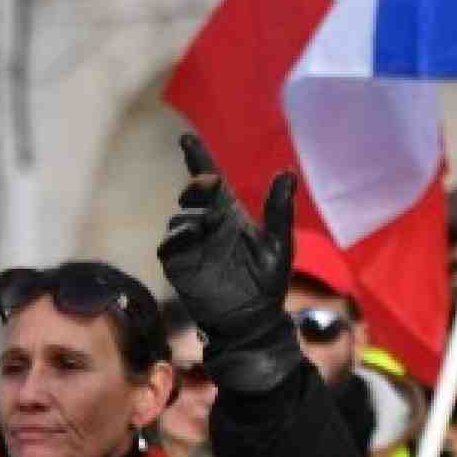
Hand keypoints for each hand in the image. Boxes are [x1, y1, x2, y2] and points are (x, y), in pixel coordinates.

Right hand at [158, 134, 296, 349]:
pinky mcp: (179, 264)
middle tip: (208, 184)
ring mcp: (191, 244)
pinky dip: (177, 237)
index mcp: (231, 215)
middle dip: (196, 186)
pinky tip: (191, 236)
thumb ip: (279, 210)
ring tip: (212, 225)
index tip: (185, 138)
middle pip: (193, 195)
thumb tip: (287, 172)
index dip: (198, 159)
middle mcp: (207, 224)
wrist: (252, 318)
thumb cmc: (268, 281)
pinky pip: (169, 244)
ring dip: (194, 216)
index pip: (212, 182)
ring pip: (180, 218)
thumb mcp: (279, 244)